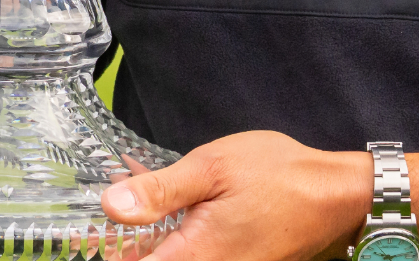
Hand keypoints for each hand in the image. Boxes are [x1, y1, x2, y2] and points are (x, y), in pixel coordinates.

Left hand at [102, 131, 370, 260]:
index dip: (103, 251)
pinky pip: (189, 258)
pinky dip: (171, 240)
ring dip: (146, 241)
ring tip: (129, 208)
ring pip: (168, 260)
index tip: (82, 234)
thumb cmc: (279, 176)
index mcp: (191, 257)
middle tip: (104, 216)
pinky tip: (167, 212)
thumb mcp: (212, 167)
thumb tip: (109, 206)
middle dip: (122, 243)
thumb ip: (159, 190)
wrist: (335, 197)